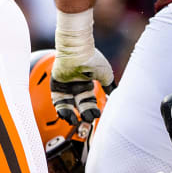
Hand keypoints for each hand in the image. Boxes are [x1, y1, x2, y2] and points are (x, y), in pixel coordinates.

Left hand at [52, 9, 113, 123]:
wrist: (78, 50)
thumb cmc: (93, 60)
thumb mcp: (106, 74)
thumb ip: (110, 86)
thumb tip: (116, 96)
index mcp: (87, 82)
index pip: (89, 100)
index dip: (92, 108)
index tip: (97, 115)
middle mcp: (76, 84)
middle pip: (78, 104)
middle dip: (83, 113)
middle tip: (87, 121)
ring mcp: (65, 85)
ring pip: (67, 104)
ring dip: (70, 114)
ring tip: (74, 122)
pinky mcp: (55, 84)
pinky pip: (57, 99)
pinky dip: (61, 108)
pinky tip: (65, 116)